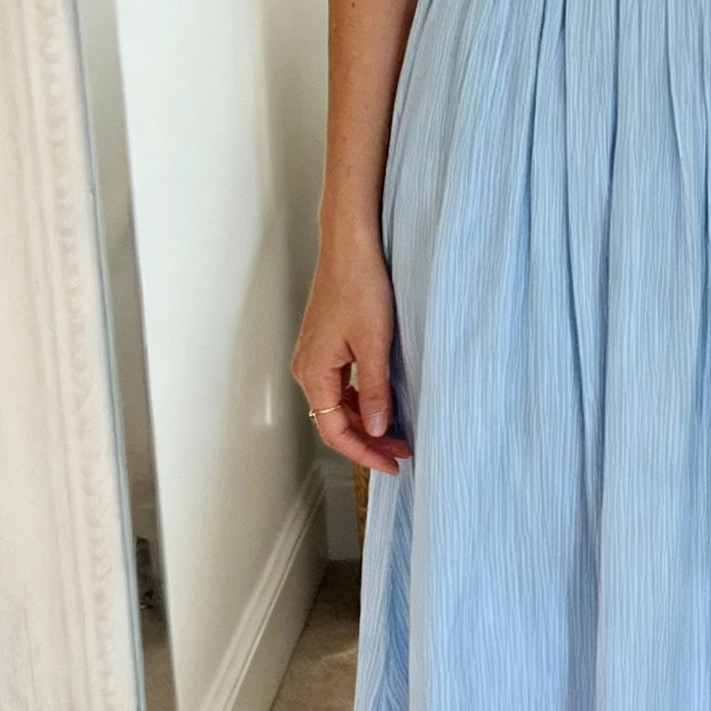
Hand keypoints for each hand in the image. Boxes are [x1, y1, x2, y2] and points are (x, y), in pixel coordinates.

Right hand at [291, 239, 411, 477]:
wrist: (351, 246)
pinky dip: (360, 402)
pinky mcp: (326, 347)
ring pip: (337, 406)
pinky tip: (382, 405)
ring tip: (397, 433)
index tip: (392, 464)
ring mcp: (315, 358)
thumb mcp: (374, 344)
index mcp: (314, 372)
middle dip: (368, 442)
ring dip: (365, 423)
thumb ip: (374, 390)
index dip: (364, 453)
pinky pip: (339, 387)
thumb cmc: (359, 284)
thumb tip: (376, 428)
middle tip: (402, 452)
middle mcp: (308, 368)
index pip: (335, 431)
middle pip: (334, 422)